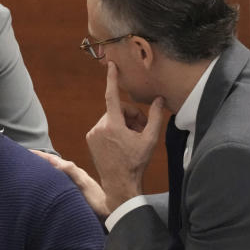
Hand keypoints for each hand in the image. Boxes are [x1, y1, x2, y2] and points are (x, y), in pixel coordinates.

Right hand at [31, 150, 108, 219]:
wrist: (111, 212)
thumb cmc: (97, 201)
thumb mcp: (83, 184)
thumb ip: (71, 171)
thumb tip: (56, 162)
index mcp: (73, 170)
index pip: (53, 160)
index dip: (40, 156)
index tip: (26, 151)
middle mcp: (73, 174)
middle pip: (53, 164)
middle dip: (39, 160)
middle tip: (25, 159)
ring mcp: (74, 182)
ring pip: (55, 172)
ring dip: (44, 169)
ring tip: (31, 170)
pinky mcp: (75, 191)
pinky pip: (59, 181)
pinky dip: (50, 179)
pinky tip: (47, 184)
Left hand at [86, 62, 164, 213]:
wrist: (120, 183)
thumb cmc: (136, 162)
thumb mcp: (150, 139)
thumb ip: (156, 117)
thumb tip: (159, 99)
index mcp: (113, 125)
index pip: (111, 96)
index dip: (112, 79)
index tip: (111, 66)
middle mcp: (99, 127)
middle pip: (117, 110)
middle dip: (131, 116)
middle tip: (142, 128)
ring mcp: (92, 133)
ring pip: (111, 118)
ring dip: (124, 124)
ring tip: (133, 138)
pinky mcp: (90, 139)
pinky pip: (104, 126)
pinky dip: (114, 130)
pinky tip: (122, 142)